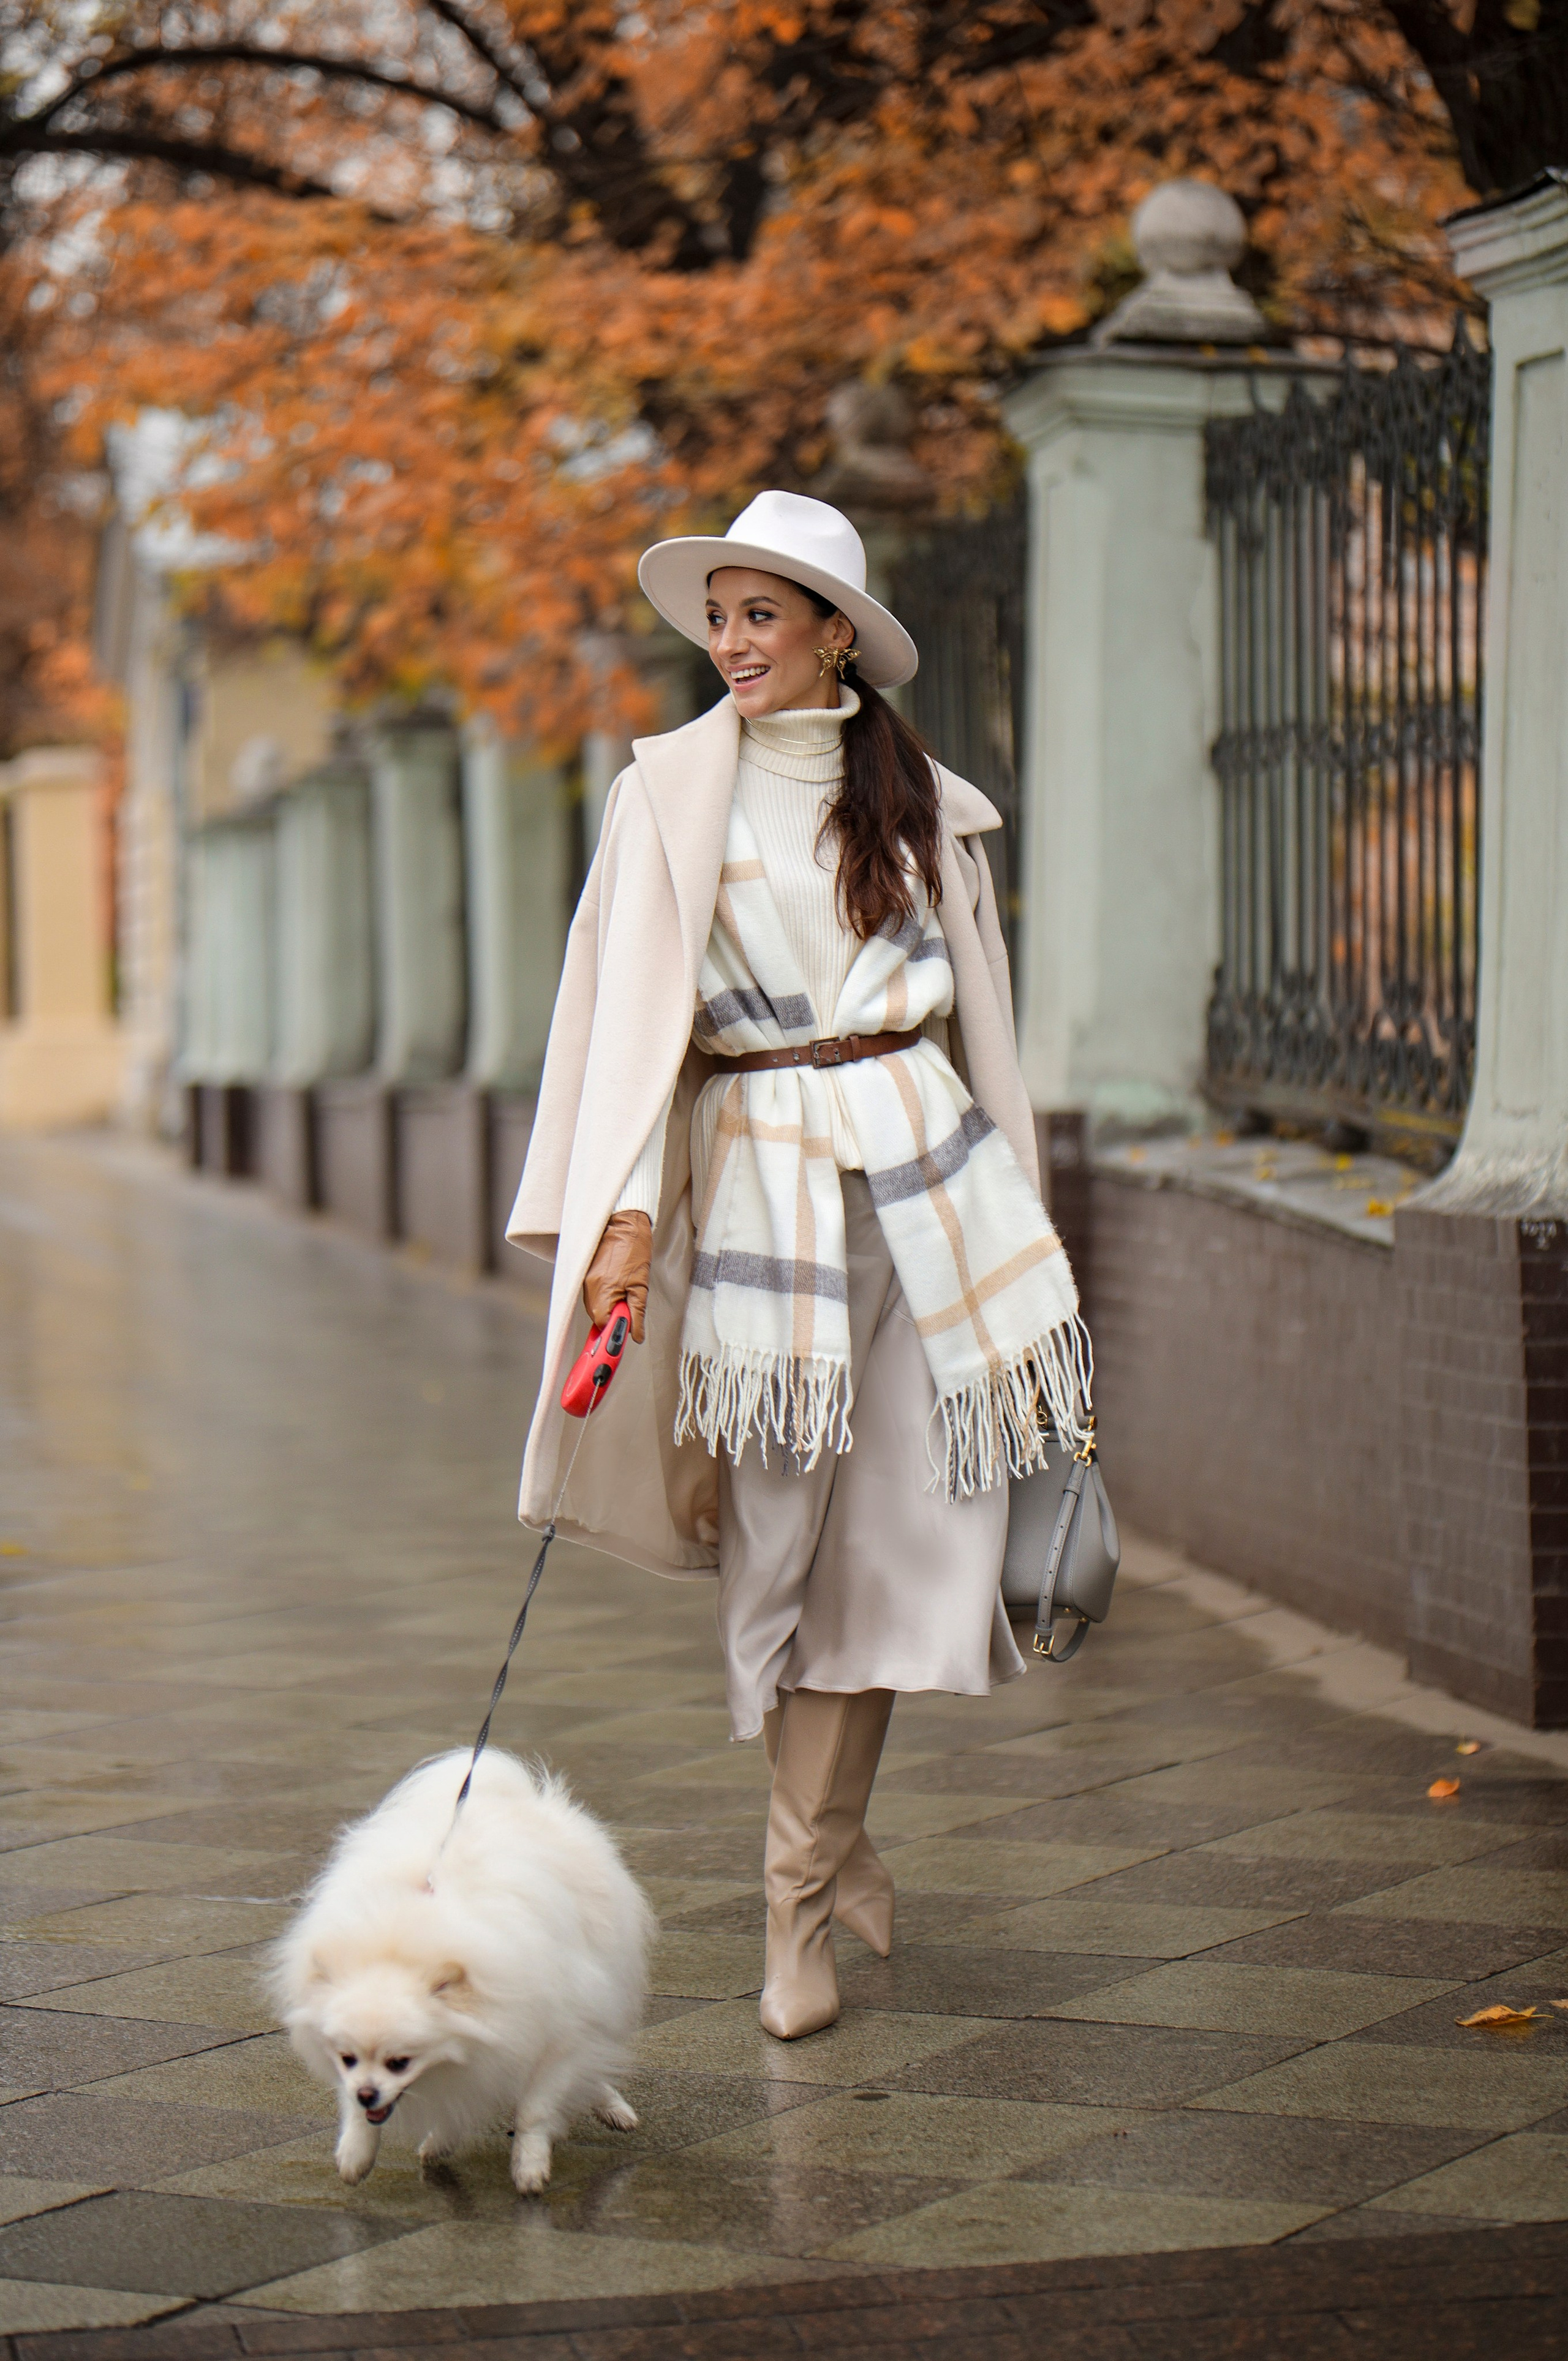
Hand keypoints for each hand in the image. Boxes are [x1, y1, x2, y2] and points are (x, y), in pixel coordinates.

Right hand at [583, 1210, 651, 1342]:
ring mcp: (585, 1281)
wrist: (624, 1223)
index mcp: (603, 1292)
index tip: (626, 1328)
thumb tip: (636, 1335)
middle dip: (614, 1317)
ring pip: (595, 1306)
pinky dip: (604, 1296)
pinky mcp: (586, 1274)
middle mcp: (590, 1288)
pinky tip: (616, 1286)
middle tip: (629, 1307)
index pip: (603, 1325)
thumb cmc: (634, 1248)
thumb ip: (637, 1313)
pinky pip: (593, 1294)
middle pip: (598, 1317)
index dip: (616, 1329)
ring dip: (610, 1306)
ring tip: (624, 1292)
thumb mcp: (641, 1285)